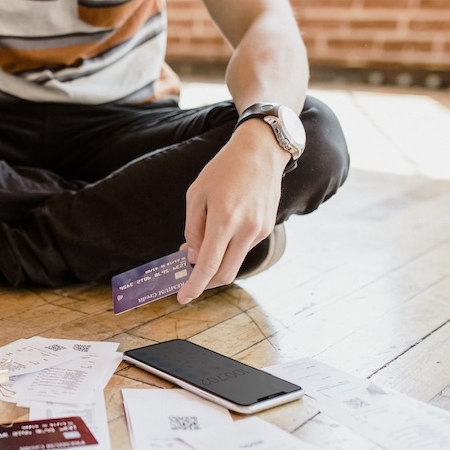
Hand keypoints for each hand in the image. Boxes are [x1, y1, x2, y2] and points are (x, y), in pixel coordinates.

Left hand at [176, 121, 288, 303]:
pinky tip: (218, 234)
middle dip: (205, 283)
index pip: (209, 265)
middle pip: (225, 274)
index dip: (194, 286)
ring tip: (198, 247)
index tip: (183, 298)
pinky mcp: (267, 228)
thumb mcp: (196, 195)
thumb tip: (193, 257)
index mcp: (225, 220)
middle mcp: (246, 229)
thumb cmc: (223, 170)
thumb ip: (193, 230)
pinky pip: (243, 248)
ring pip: (234, 262)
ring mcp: (260, 230)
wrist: (261, 152)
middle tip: (188, 277)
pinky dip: (227, 250)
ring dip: (215, 264)